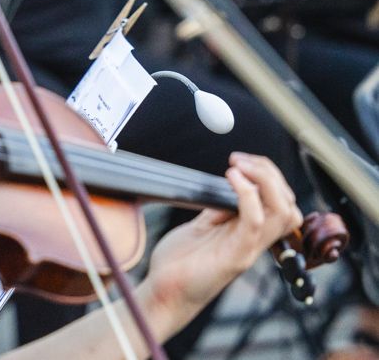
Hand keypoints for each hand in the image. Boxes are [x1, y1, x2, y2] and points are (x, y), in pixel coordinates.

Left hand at [143, 154, 300, 317]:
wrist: (164, 293)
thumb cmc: (179, 263)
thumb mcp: (200, 226)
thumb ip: (218, 210)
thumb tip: (228, 187)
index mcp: (248, 233)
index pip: (281, 202)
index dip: (269, 176)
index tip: (242, 159)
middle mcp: (254, 242)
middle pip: (289, 205)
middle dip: (270, 174)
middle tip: (241, 160)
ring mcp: (248, 250)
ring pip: (282, 213)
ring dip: (265, 181)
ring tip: (239, 166)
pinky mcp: (235, 258)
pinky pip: (254, 223)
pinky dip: (248, 196)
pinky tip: (232, 179)